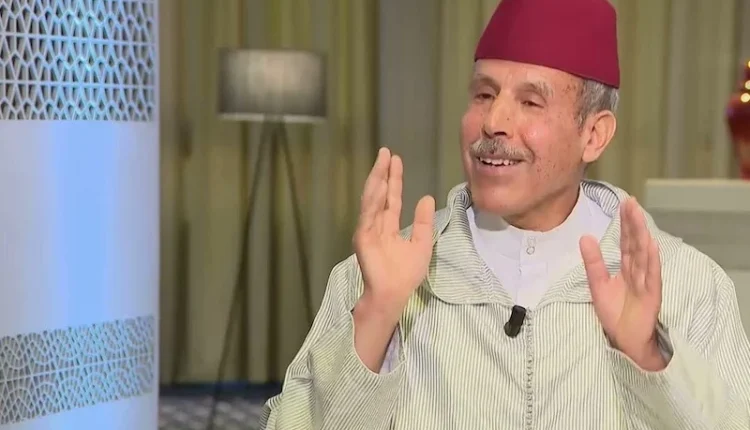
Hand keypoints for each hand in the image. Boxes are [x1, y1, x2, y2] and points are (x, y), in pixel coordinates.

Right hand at [353, 147, 435, 316]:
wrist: (394, 294)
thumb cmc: (406, 274)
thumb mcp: (422, 243)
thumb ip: (423, 221)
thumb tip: (427, 198)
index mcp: (389, 227)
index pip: (392, 198)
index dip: (394, 180)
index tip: (396, 160)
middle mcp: (376, 225)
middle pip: (380, 193)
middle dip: (383, 173)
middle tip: (386, 152)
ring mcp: (368, 230)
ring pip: (372, 199)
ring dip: (376, 179)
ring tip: (382, 161)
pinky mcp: (363, 237)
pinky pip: (368, 214)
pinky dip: (372, 198)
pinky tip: (378, 184)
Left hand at [579, 198, 665, 370]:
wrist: (626, 342)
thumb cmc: (615, 314)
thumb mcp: (598, 285)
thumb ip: (593, 262)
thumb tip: (585, 237)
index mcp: (626, 268)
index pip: (626, 241)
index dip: (625, 223)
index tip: (624, 203)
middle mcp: (638, 272)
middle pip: (635, 243)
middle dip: (633, 223)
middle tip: (631, 202)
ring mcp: (646, 283)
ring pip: (643, 255)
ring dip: (641, 235)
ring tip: (639, 217)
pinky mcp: (651, 296)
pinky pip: (651, 276)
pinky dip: (651, 261)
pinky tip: (651, 246)